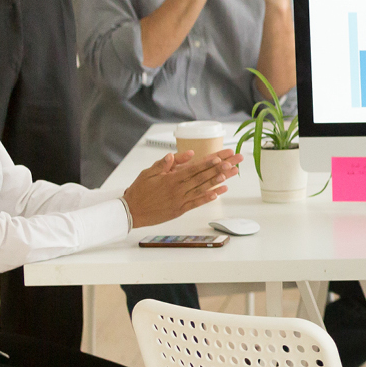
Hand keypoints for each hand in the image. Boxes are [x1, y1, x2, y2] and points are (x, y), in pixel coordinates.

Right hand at [121, 148, 241, 227]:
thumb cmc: (139, 190)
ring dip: (219, 181)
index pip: (194, 168)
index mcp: (171, 179)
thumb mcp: (149, 172)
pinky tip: (220, 192)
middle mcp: (178, 189)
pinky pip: (197, 203)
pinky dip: (208, 197)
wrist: (130, 212)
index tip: (222, 156)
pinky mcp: (179, 210)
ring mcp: (180, 200)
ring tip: (232, 173)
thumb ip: (166, 163)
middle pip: (203, 177)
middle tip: (235, 162)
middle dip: (221, 168)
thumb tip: (183, 153)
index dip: (209, 162)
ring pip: (203, 189)